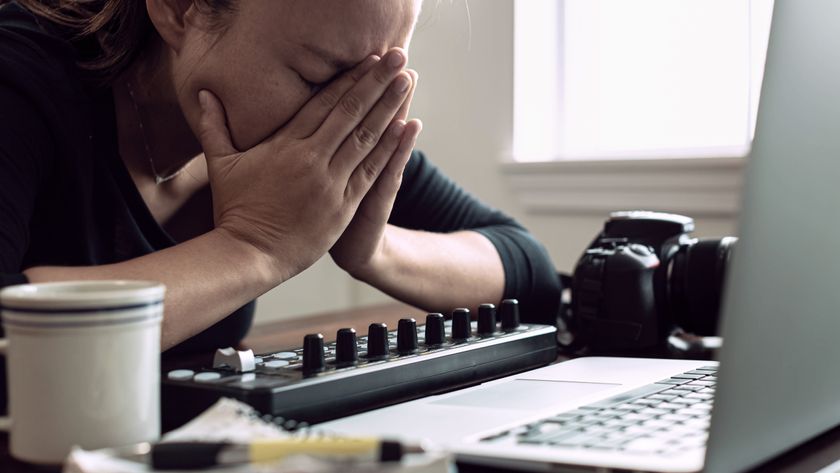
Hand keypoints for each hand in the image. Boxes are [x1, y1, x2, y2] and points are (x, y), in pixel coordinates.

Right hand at [197, 49, 414, 280]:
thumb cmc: (235, 209)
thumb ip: (214, 126)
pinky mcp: (344, 205)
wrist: (250, 254)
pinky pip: (371, 171)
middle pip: (350, 112)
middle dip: (376, 82)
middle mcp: (312, 158)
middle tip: (398, 57)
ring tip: (407, 82)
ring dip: (390, 107)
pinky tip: (406, 127)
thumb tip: (204, 94)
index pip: (323, 102)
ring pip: (366, 137)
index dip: (348, 78)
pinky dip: (390, 148)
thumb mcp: (221, 164)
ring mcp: (331, 182)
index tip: (367, 59)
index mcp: (286, 144)